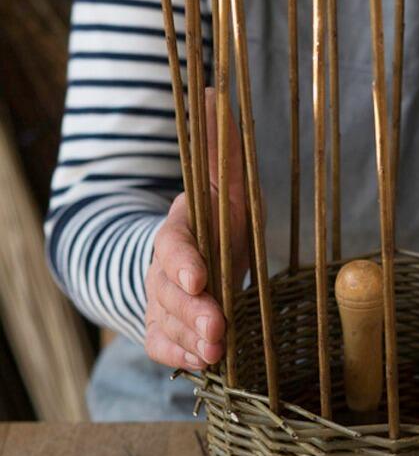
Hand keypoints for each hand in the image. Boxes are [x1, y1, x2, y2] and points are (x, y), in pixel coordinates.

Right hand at [144, 89, 247, 368]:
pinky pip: (163, 346)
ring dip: (190, 338)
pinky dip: (180, 356)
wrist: (189, 258)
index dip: (183, 262)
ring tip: (216, 352)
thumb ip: (221, 151)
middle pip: (168, 292)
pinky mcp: (163, 328)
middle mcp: (164, 270)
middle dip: (192, 311)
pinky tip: (202, 364)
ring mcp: (159, 301)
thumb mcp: (223, 185)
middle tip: (217, 329)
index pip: (175, 246)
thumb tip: (215, 91)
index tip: (198, 278)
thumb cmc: (216, 220)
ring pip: (166, 322)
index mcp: (180, 232)